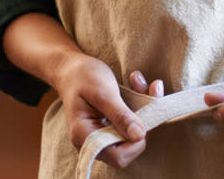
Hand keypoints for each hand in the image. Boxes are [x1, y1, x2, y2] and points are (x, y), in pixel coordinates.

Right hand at [54, 54, 164, 168]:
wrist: (71, 68)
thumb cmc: (82, 77)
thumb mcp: (102, 93)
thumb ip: (120, 115)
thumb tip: (139, 136)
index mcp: (85, 136)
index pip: (119, 156)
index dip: (137, 140)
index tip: (149, 113)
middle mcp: (94, 141)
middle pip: (130, 146)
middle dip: (146, 118)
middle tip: (152, 87)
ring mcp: (103, 134)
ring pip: (135, 133)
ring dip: (146, 106)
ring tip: (139, 80)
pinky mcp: (112, 126)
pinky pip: (132, 122)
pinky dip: (140, 102)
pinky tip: (136, 82)